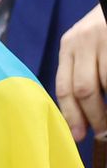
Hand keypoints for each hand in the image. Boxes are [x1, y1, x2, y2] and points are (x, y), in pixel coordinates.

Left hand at [57, 4, 105, 142]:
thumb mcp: (88, 46)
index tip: (78, 136)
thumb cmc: (106, 31)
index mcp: (70, 45)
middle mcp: (84, 41)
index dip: (71, 115)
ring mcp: (105, 39)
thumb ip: (81, 72)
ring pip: (105, 85)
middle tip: (102, 135)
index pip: (64, 86)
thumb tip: (83, 114)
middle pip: (84, 89)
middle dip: (94, 117)